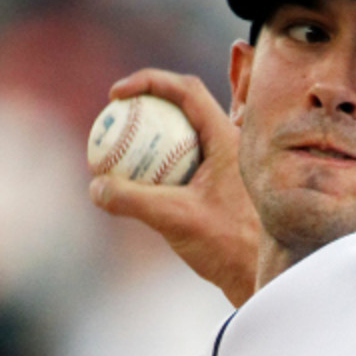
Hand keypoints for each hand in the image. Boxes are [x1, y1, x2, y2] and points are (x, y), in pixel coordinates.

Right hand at [88, 69, 260, 306]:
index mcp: (228, 139)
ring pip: (180, 137)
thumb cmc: (230, 245)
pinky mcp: (217, 186)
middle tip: (111, 118)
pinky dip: (155, 165)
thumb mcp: (176, 219)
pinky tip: (130, 184)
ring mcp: (223, 165)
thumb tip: (95, 186)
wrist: (260, 275)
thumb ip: (133, 201)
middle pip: (181, 108)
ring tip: (113, 151)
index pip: (187, 90)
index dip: (149, 80)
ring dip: (148, 137)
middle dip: (143, 105)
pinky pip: (181, 163)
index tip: (116, 95)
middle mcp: (229, 145)